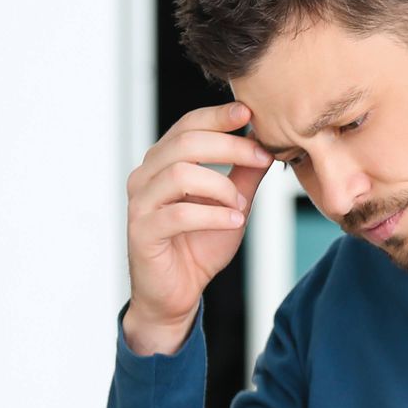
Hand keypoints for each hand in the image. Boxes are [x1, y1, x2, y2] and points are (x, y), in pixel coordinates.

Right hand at [123, 101, 273, 352]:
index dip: (218, 117)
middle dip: (230, 146)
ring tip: (242, 203)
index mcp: (164, 163)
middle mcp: (146, 176)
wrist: (176, 292)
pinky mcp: (142, 231)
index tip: (250, 114)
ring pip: (179, 174)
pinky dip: (212, 215)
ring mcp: (141, 203)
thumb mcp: (231, 205)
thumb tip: (265, 143)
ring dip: (220, 185)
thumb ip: (244, 175)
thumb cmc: (199, 246)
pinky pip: (178, 214)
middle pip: (185, 143)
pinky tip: (234, 220)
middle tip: (263, 157)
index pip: (188, 126)